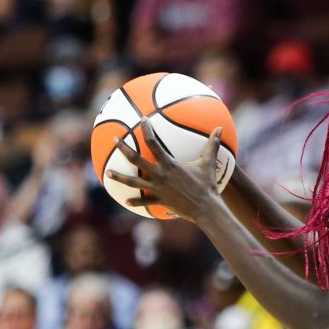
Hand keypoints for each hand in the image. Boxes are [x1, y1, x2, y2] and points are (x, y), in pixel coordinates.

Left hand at [106, 118, 223, 222]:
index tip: (142, 120)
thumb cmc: (207, 185)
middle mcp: (159, 175)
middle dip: (123, 148)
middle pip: (136, 160)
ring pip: (133, 182)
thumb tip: (221, 128)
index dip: (146, 129)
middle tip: (114, 140)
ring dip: (119, 177)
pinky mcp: (159, 200)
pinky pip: (144, 200)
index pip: (153, 142)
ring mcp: (157, 189)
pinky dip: (136, 200)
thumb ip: (212, 144)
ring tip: (108, 173)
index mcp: (169, 164)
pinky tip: (126, 201)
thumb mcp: (209, 163)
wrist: (205, 208)